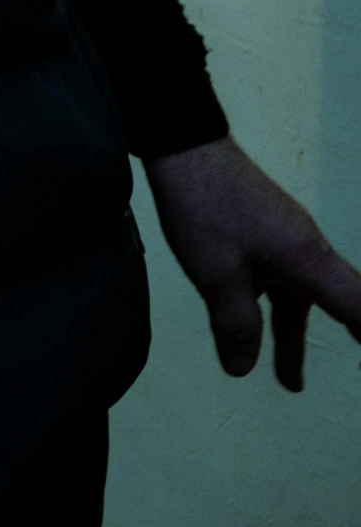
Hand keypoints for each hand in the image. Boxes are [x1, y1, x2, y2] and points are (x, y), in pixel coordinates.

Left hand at [147, 137, 360, 389]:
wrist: (183, 143)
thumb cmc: (205, 207)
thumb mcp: (217, 274)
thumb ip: (235, 324)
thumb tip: (242, 369)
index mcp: (307, 259)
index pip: (357, 305)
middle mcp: (306, 247)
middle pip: (335, 302)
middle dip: (348, 335)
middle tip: (338, 364)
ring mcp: (284, 236)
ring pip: (297, 296)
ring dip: (292, 336)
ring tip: (289, 382)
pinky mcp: (262, 229)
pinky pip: (278, 279)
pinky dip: (273, 310)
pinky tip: (249, 322)